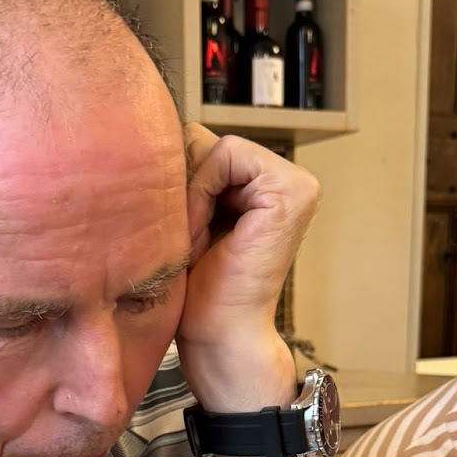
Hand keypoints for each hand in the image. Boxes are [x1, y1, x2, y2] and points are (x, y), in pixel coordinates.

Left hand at [178, 124, 320, 410]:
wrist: (215, 335)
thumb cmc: (196, 288)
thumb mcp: (185, 217)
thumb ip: (186, 171)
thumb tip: (161, 122)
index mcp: (263, 185)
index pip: (201, 144)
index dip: (176, 181)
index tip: (178, 230)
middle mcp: (286, 178)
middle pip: (205, 141)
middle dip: (181, 186)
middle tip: (186, 239)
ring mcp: (295, 183)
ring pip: (214, 146)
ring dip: (190, 194)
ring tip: (195, 239)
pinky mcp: (292, 190)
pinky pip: (227, 155)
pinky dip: (201, 192)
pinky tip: (203, 231)